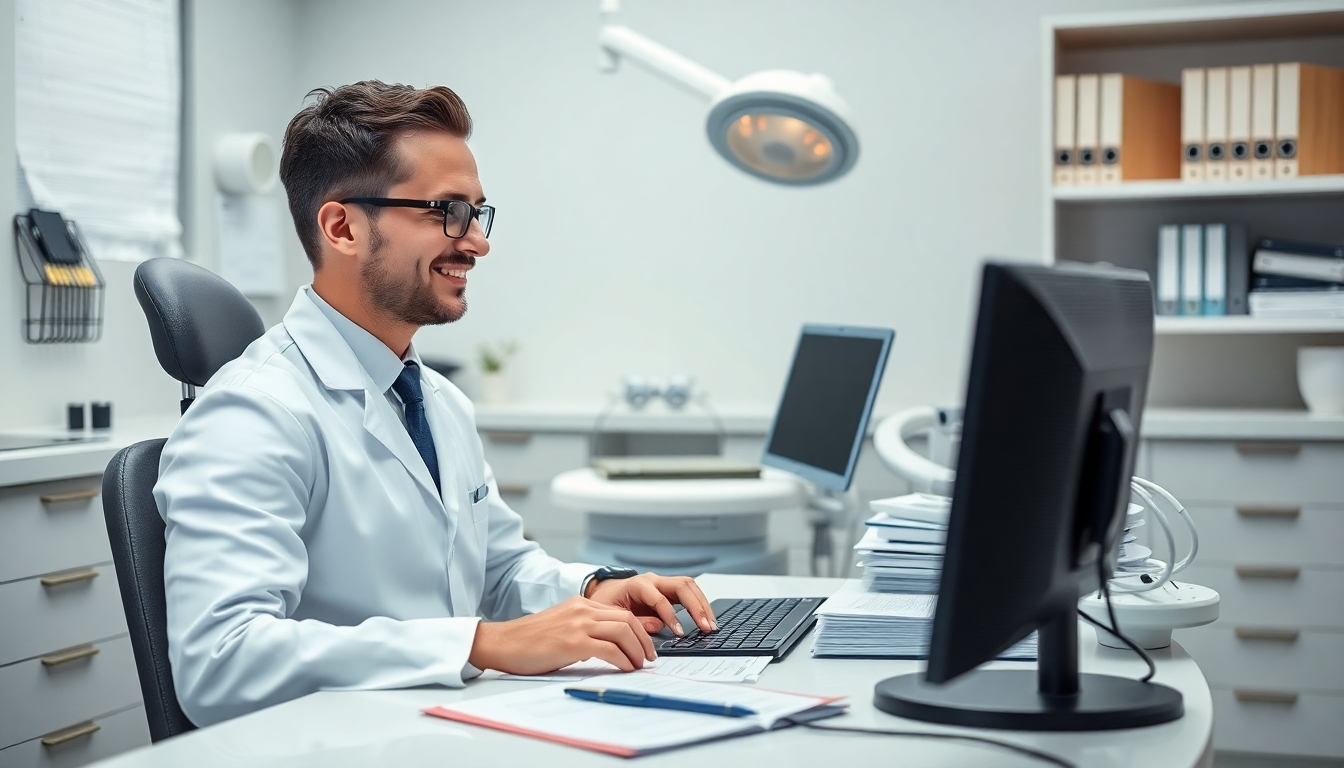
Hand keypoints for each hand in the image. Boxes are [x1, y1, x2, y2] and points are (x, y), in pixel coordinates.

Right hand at [467, 596, 655, 675]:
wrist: (502, 643)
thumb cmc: (528, 641)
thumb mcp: (561, 626)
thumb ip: (583, 630)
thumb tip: (606, 647)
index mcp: (580, 605)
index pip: (621, 613)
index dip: (639, 630)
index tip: (645, 645)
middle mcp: (582, 610)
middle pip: (628, 619)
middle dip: (644, 640)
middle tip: (649, 657)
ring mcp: (578, 624)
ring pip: (623, 631)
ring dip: (637, 650)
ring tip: (640, 665)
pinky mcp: (573, 642)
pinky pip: (610, 649)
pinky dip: (624, 660)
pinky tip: (626, 668)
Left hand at [586, 573, 716, 636]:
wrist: (605, 592)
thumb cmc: (607, 603)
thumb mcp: (612, 614)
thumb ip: (635, 621)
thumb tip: (658, 626)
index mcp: (638, 584)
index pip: (660, 598)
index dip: (671, 616)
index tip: (680, 633)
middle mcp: (654, 580)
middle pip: (682, 586)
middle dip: (696, 607)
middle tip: (705, 627)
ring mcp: (663, 583)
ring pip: (690, 587)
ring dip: (703, 605)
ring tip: (711, 625)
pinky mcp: (669, 590)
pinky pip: (689, 592)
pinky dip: (700, 604)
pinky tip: (707, 618)